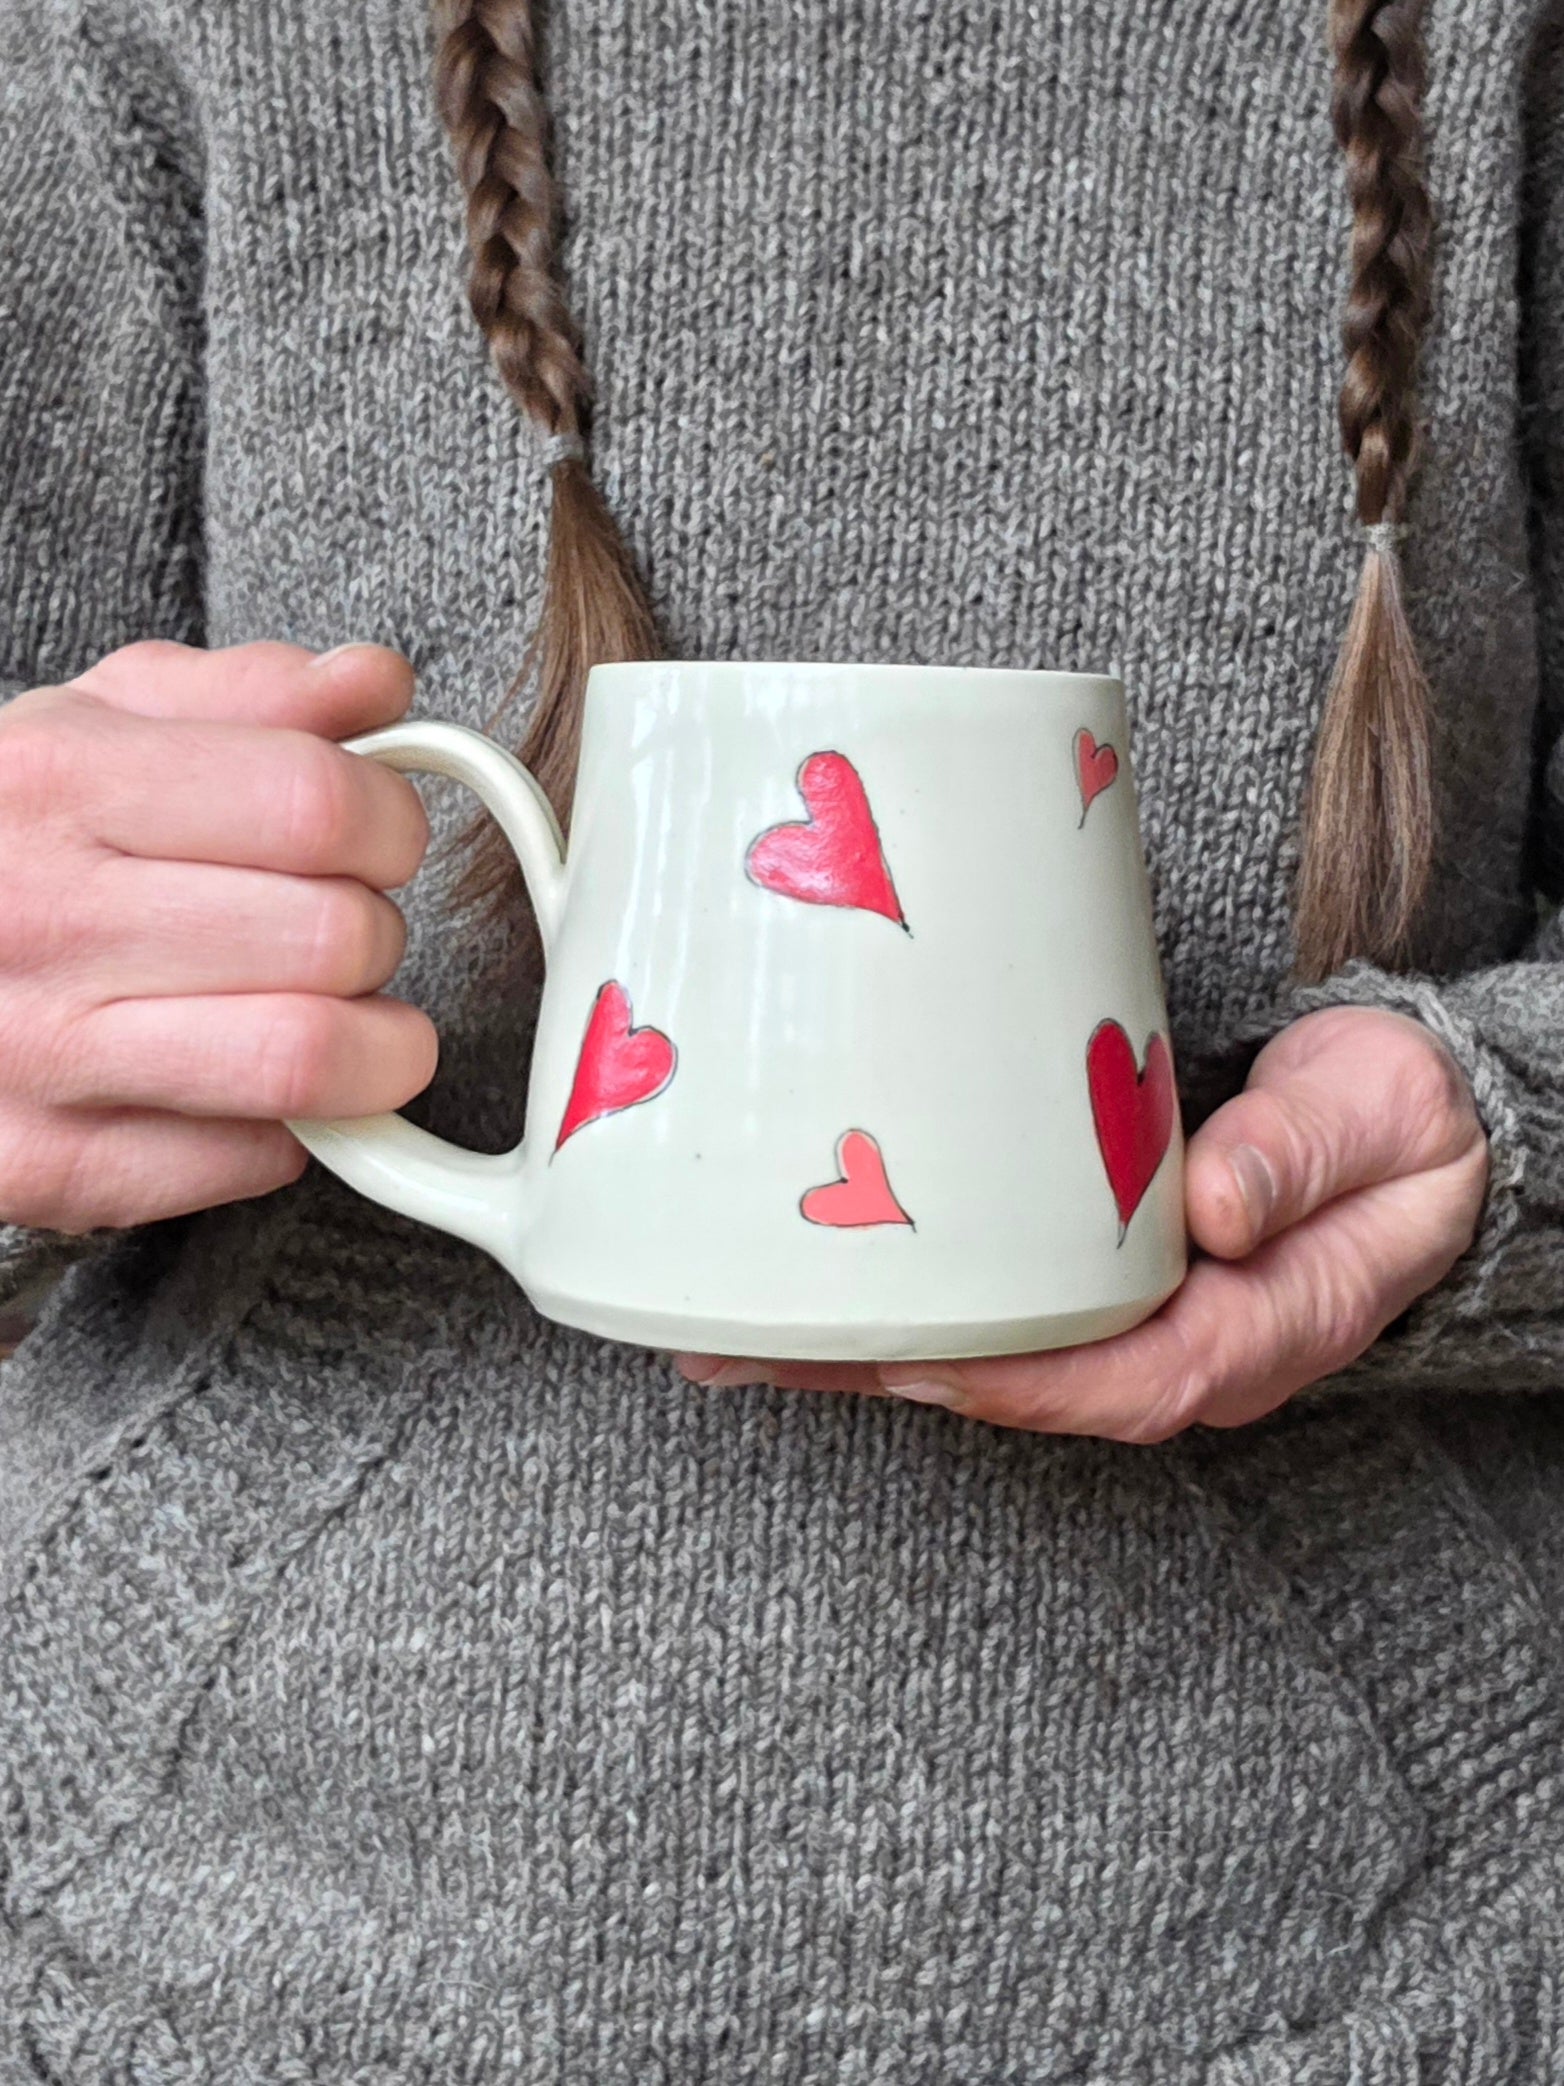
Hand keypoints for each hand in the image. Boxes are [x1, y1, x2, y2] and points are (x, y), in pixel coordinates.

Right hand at [0, 639, 433, 1232]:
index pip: (316, 804)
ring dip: (370, 1045)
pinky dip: (290, 1126)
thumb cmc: (13, 838)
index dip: (389, 823)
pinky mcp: (51, 1165)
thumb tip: (378, 683)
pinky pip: (259, 1157)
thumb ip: (254, 694)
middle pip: (335, 937)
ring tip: (338, 1013)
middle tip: (341, 929)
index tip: (379, 838)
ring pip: (309, 1063)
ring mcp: (39, 1056)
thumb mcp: (101, 726)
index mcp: (59, 785)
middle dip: (376, 932)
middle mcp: (40, 920)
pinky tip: (244, 1080)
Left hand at [677, 1006, 1489, 1439]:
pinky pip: (984, 1310)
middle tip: (743, 1345)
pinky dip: (890, 1306)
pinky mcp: (1086, 1278)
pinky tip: (799, 1287)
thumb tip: (1215, 1204)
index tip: (901, 1357)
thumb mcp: (1380, 1121)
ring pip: (978, 1357)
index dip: (1008, 1378)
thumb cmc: (1394, 1125)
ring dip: (852, 1349)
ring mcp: (1125, 1320)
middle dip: (878, 1374)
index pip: (1120, 1381)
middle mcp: (1173, 1346)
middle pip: (1013, 1385)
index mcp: (1253, 1332)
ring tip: (721, 1327)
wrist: (1402, 1126)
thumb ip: (1303, 1155)